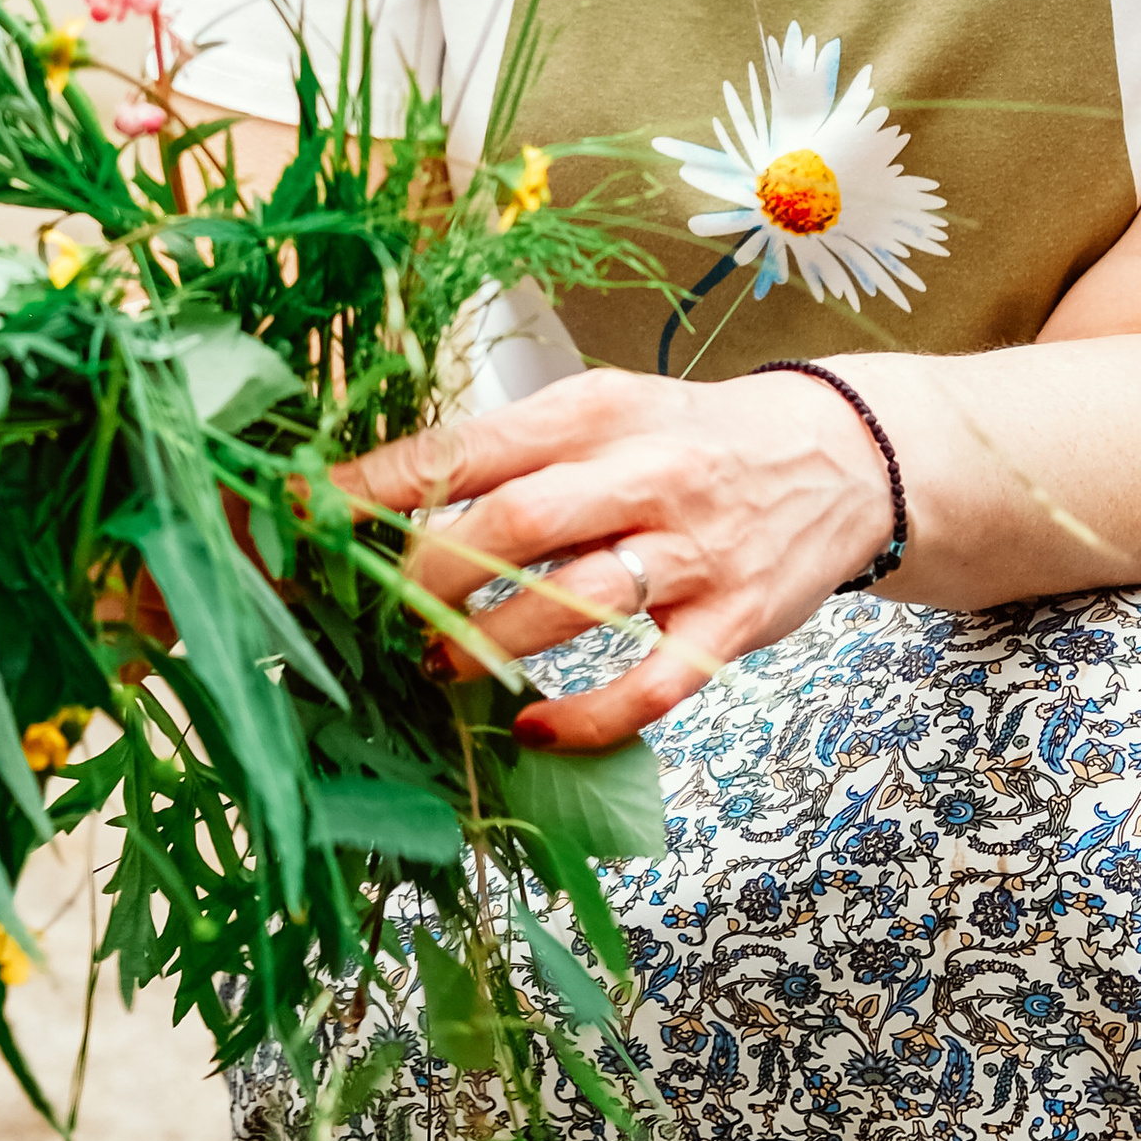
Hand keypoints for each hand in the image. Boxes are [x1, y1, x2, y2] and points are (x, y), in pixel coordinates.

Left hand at [333, 368, 892, 750]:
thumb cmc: (686, 440)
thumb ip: (509, 455)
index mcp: (593, 412)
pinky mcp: (733, 623)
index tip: (300, 520)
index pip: (467, 447)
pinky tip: (530, 727)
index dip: (377, 489)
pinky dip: (585, 716)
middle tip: (376, 614)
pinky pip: (653, 683)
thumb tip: (377, 504)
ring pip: (579, 602)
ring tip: (438, 665)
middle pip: (517, 522)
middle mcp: (644, 473)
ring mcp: (694, 552)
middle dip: (430, 575)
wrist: (839, 458)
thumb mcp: (601, 414)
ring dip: (493, 644)